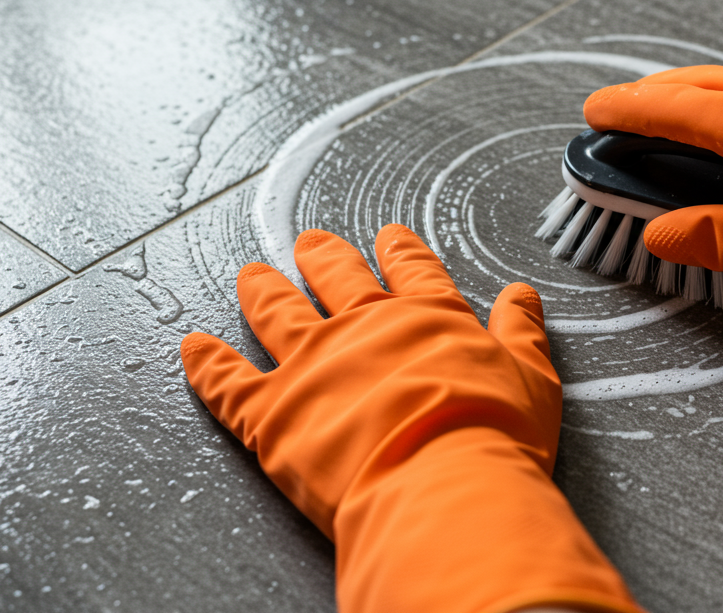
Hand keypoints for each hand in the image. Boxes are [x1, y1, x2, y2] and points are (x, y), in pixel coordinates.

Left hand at [181, 225, 641, 612]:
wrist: (441, 485)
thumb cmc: (491, 436)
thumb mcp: (530, 377)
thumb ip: (520, 332)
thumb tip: (522, 295)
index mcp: (427, 318)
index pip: (412, 270)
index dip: (400, 250)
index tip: (388, 236)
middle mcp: (364, 327)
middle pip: (336, 277)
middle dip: (323, 257)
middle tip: (312, 242)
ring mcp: (312, 364)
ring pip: (277, 313)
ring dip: (262, 290)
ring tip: (252, 275)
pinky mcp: (269, 411)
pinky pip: (226, 381)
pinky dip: (205, 363)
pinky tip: (192, 346)